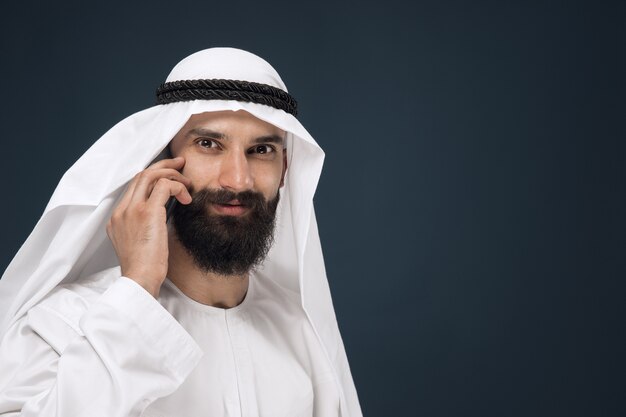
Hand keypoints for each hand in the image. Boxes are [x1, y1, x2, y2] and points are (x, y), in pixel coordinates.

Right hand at [106, 157, 191, 296]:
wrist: (139, 280)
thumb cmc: (144, 268)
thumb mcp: (140, 243)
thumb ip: (146, 225)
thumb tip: (165, 212)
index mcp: (117, 218)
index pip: (134, 186)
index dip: (153, 176)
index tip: (169, 175)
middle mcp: (121, 210)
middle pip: (141, 174)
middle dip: (163, 166)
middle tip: (181, 165)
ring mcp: (132, 210)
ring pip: (151, 175)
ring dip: (172, 174)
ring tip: (187, 182)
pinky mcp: (147, 213)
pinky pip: (164, 186)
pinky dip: (178, 187)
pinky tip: (187, 199)